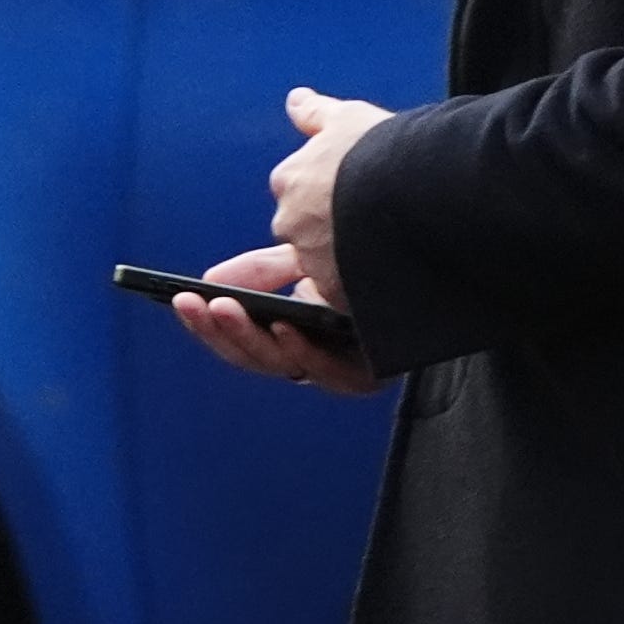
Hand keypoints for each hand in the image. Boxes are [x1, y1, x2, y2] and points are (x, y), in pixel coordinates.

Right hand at [169, 240, 387, 395]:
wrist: (442, 248)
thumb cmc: (378, 256)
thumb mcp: (311, 255)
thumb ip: (265, 269)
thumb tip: (211, 280)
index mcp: (297, 328)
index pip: (241, 333)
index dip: (208, 320)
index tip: (181, 298)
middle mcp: (315, 352)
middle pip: (253, 353)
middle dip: (217, 329)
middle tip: (194, 304)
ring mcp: (341, 365)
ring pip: (280, 365)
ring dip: (247, 339)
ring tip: (225, 309)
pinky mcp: (372, 374)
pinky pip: (329, 375)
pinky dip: (303, 353)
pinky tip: (285, 328)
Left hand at [267, 86, 389, 299]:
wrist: (421, 186)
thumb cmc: (388, 147)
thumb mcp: (350, 118)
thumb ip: (317, 114)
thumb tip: (296, 100)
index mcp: (291, 181)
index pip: (300, 196)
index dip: (332, 198)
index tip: (357, 195)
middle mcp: (291, 222)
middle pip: (307, 235)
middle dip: (334, 233)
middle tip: (375, 223)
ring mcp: (313, 260)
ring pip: (326, 268)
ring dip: (350, 263)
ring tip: (390, 249)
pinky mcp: (339, 294)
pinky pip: (347, 300)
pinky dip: (365, 292)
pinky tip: (392, 277)